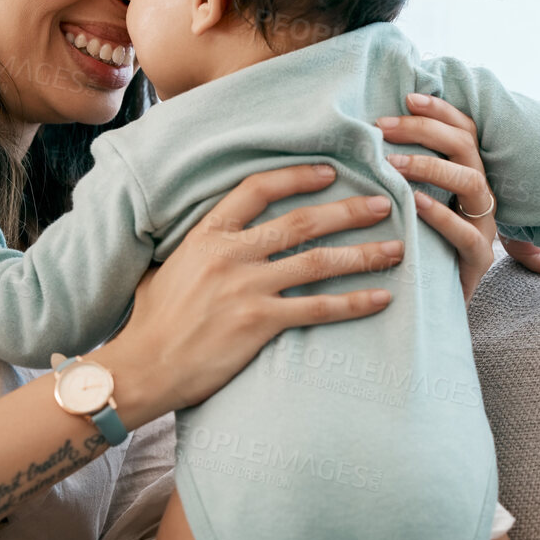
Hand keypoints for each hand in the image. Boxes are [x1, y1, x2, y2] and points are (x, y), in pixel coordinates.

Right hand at [91, 163, 404, 423]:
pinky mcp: (260, 323)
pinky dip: (355, 302)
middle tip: (384, 203)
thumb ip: (196, 248)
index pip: (257, 189)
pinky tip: (382, 297)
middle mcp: (231, 254)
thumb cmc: (151, 321)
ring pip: (319, 262)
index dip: (297, 176)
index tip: (330, 172)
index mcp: (207, 234)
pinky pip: (319, 308)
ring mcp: (247, 288)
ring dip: (364, 253)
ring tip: (396, 248)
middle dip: (349, 211)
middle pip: (302, 222)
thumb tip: (212, 239)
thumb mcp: (165, 268)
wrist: (143, 367)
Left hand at [375, 93, 539, 297]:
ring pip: (470, 182)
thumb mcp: (412, 205)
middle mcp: (481, 195)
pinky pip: (464, 233)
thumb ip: (402, 174)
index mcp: (467, 176)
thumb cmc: (419, 249)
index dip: (440, 110)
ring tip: (393, 163)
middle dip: (425, 130)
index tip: (407, 96)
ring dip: (430, 166)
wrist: (434, 308)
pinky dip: (439, 215)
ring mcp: (484, 226)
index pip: (463, 131)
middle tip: (383, 126)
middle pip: (465, 147)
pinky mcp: (478, 258)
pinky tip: (413, 204)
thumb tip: (368, 135)